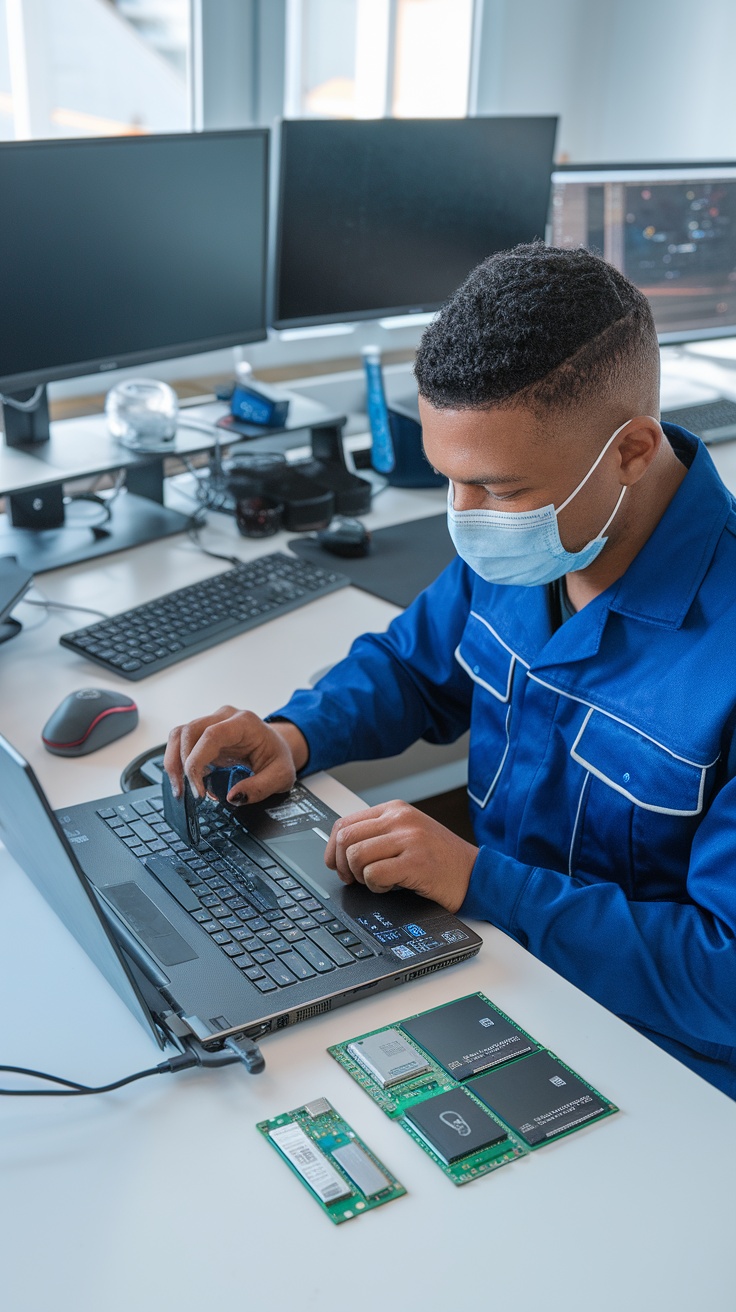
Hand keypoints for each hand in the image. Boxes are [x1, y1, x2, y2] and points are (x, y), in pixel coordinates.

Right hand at [163, 705, 307, 804]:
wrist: (277, 746)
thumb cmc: (278, 757)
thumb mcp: (282, 776)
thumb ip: (260, 788)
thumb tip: (233, 797)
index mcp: (244, 723)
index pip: (210, 735)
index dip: (197, 762)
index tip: (198, 790)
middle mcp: (224, 718)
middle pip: (188, 732)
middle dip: (179, 765)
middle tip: (185, 793)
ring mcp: (212, 723)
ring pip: (179, 735)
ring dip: (173, 763)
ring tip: (180, 789)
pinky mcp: (203, 734)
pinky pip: (181, 743)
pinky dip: (178, 763)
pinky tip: (186, 782)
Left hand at [324, 799, 477, 913]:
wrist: (476, 874)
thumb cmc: (441, 859)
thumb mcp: (408, 835)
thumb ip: (378, 835)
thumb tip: (340, 851)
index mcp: (395, 810)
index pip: (345, 823)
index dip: (333, 849)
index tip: (337, 865)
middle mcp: (401, 819)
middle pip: (346, 839)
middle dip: (343, 865)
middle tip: (353, 879)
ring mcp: (409, 839)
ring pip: (356, 856)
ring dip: (360, 877)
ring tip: (378, 882)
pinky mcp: (416, 862)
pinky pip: (374, 874)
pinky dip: (376, 887)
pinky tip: (391, 887)